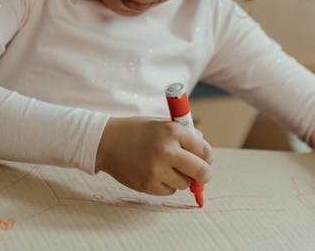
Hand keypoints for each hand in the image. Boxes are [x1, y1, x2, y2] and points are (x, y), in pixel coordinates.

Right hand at [95, 117, 212, 195]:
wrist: (107, 141)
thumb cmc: (137, 131)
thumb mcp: (162, 124)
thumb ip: (186, 136)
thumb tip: (205, 153)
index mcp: (173, 131)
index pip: (205, 151)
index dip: (207, 158)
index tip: (204, 160)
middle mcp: (167, 150)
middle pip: (202, 172)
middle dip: (204, 175)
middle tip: (201, 175)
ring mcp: (157, 169)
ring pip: (185, 184)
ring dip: (181, 179)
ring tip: (167, 168)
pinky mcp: (148, 184)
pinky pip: (169, 191)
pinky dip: (166, 185)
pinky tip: (154, 173)